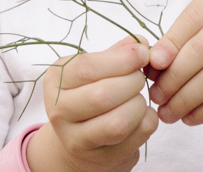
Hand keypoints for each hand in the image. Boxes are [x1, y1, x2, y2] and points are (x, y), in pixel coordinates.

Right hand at [26, 37, 158, 171]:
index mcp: (56, 79)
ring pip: (118, 123)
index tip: (142, 53)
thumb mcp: (96, 69)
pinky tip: (142, 114)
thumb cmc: (90, 94)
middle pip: (103, 95)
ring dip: (139, 105)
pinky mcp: (99, 158)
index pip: (87, 67)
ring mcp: (76, 139)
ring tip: (139, 97)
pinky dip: (147, 122)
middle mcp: (58, 110)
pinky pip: (135, 139)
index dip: (121, 59)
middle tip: (140, 77)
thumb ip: (118, 53)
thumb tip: (141, 42)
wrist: (80, 141)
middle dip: (132, 82)